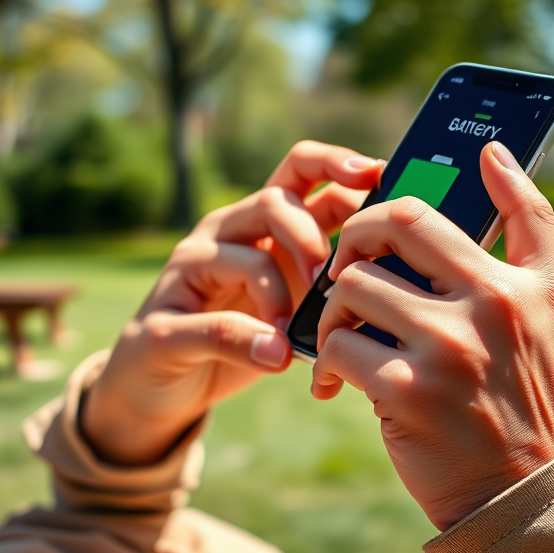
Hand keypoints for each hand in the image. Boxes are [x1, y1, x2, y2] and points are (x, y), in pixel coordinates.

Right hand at [84, 141, 383, 465]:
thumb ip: (324, 276)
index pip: (299, 169)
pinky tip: (275, 358)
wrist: (159, 387)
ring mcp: (189, 274)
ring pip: (246, 256)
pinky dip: (250, 341)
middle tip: (336, 278)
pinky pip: (213, 325)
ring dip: (284, 292)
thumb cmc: (240, 336)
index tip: (377, 176)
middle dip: (314, 236)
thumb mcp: (290, 300)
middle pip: (274, 200)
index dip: (339, 165)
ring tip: (299, 332)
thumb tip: (394, 261)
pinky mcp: (164, 323)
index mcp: (260, 222)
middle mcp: (223, 234)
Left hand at [312, 141, 553, 529]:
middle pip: (391, 226)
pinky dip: (327, 360)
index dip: (390, 199)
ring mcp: (447, 348)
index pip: (449, 206)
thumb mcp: (553, 309)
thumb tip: (493, 154)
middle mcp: (490, 306)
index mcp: (524, 283)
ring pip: (353, 286)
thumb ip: (530, 226)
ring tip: (342, 336)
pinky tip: (336, 380)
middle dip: (352, 240)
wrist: (532, 498)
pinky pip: (339, 345)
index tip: (366, 210)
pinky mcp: (406, 392)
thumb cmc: (534, 396)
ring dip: (333, 310)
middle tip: (344, 268)